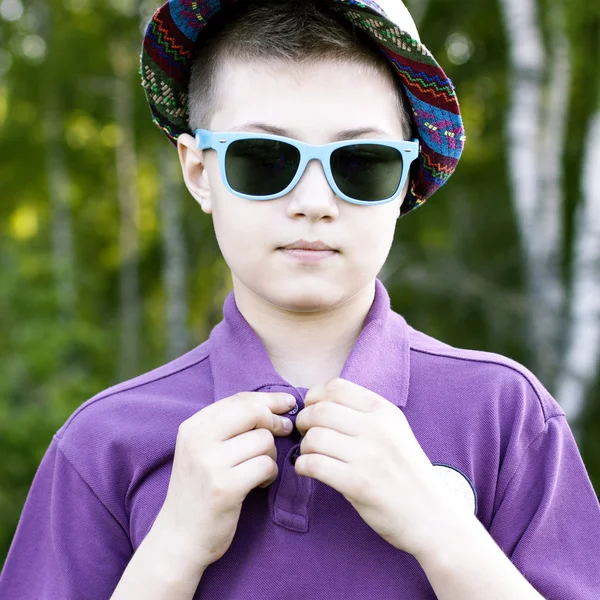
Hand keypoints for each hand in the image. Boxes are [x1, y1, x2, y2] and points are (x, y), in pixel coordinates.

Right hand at [158, 391, 294, 569]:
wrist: (179, 537)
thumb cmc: (200, 490)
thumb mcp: (203, 450)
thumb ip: (230, 425)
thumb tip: (276, 404)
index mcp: (192, 427)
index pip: (239, 399)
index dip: (268, 399)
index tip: (287, 404)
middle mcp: (198, 440)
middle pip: (253, 412)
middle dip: (274, 420)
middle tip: (284, 430)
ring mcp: (210, 464)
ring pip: (264, 440)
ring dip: (271, 455)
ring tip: (259, 469)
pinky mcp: (226, 487)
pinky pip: (266, 465)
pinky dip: (270, 474)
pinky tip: (259, 483)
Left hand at [294, 378, 472, 558]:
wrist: (432, 516)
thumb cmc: (406, 474)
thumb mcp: (394, 432)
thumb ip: (364, 415)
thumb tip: (320, 404)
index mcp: (385, 411)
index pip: (337, 386)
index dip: (315, 396)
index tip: (311, 410)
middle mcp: (377, 428)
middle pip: (320, 410)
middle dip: (304, 421)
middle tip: (305, 434)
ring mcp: (369, 455)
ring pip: (314, 437)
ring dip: (304, 447)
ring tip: (309, 455)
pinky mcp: (358, 483)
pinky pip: (314, 464)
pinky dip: (302, 466)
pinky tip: (307, 470)